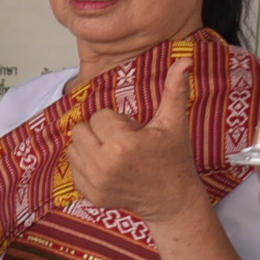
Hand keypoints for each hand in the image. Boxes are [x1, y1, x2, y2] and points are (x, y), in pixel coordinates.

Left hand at [66, 56, 206, 222]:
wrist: (173, 200)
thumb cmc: (174, 159)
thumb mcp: (174, 123)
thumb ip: (175, 90)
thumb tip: (185, 59)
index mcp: (122, 144)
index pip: (100, 116)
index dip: (117, 121)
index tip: (134, 132)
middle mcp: (103, 164)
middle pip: (81, 130)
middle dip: (100, 131)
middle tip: (124, 142)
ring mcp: (95, 183)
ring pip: (73, 147)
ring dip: (91, 146)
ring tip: (115, 154)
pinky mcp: (90, 195)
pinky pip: (73, 168)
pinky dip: (87, 164)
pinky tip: (110, 168)